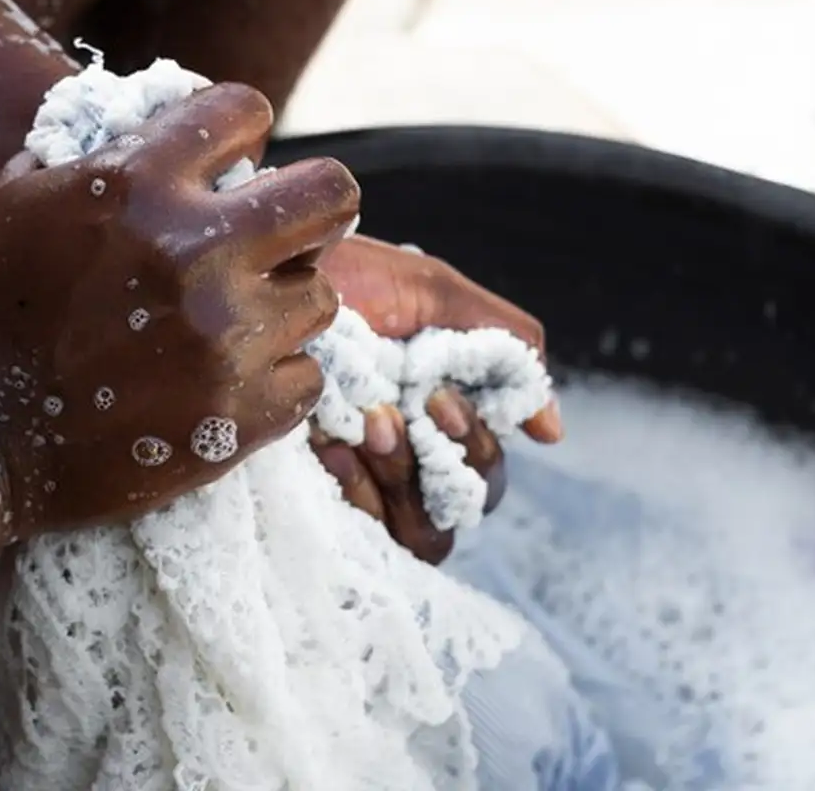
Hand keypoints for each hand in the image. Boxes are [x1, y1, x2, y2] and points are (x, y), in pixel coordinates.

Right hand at [0, 84, 358, 539]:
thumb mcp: (15, 201)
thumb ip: (95, 158)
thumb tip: (153, 134)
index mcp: (137, 185)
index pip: (246, 113)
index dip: (242, 135)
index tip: (234, 164)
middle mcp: (195, 253)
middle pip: (332, 195)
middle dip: (313, 210)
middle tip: (285, 236)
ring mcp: (225, 339)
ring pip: (322, 297)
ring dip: (283, 306)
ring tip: (233, 325)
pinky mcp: (239, 417)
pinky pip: (308, 378)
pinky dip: (275, 380)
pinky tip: (227, 383)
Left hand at [312, 235, 562, 562]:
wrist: (263, 277)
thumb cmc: (344, 277)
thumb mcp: (432, 294)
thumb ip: (503, 349)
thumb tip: (551, 431)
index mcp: (436, 416)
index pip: (484, 472)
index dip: (478, 448)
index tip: (441, 402)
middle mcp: (405, 457)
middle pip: (464, 508)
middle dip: (442, 462)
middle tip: (399, 414)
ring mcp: (360, 482)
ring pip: (424, 534)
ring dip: (402, 478)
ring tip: (367, 426)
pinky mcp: (315, 498)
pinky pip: (367, 536)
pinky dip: (358, 492)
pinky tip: (329, 445)